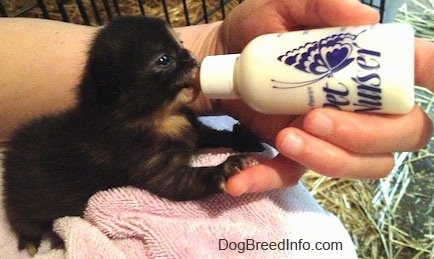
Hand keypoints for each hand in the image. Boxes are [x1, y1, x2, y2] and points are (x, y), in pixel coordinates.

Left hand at [215, 0, 433, 195]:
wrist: (221, 63)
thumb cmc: (257, 30)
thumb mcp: (281, 7)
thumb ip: (320, 5)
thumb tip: (366, 18)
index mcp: (365, 65)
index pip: (417, 73)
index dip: (433, 77)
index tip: (429, 79)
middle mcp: (360, 105)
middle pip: (403, 134)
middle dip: (366, 134)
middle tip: (315, 117)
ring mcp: (331, 135)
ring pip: (363, 165)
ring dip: (330, 158)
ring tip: (285, 135)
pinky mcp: (296, 153)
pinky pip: (294, 177)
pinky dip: (267, 179)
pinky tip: (237, 179)